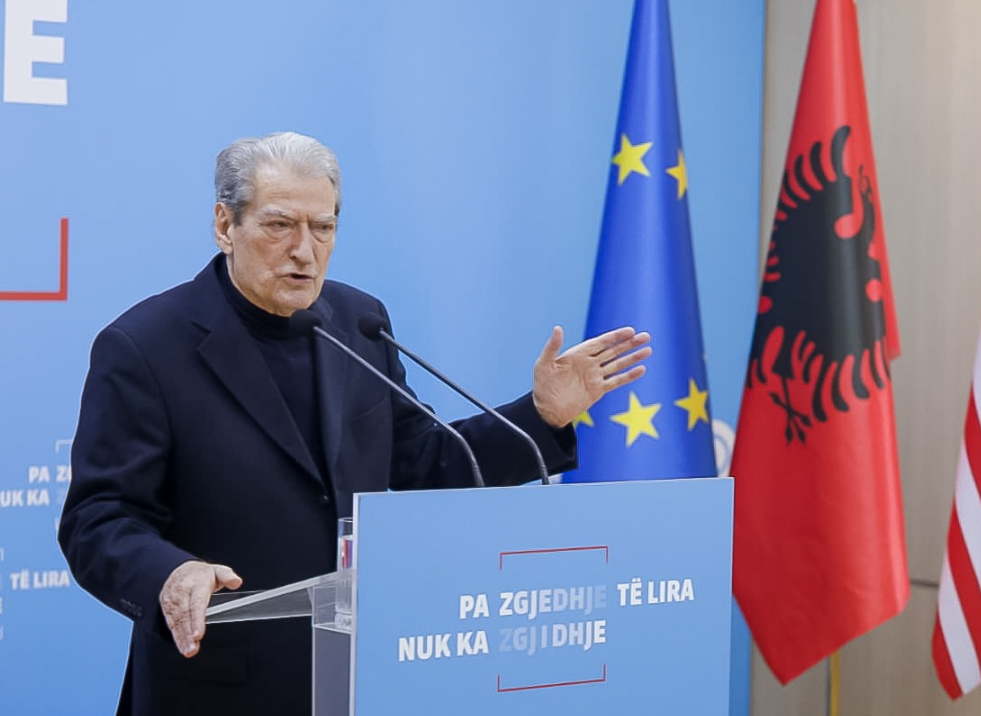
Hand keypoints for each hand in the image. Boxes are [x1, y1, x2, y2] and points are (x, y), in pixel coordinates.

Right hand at [159, 560, 241, 657]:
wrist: (177, 570)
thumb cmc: (201, 574)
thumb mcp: (217, 570)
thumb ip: (227, 576)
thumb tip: (236, 582)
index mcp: (196, 584)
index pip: (197, 603)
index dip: (197, 620)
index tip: (198, 634)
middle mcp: (182, 592)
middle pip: (185, 615)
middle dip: (188, 634)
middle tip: (193, 649)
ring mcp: (172, 600)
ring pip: (177, 621)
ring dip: (181, 638)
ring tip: (189, 651)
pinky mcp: (166, 608)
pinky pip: (171, 624)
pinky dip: (177, 637)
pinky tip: (182, 647)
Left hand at [533, 325, 651, 427]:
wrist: (547, 411)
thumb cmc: (542, 386)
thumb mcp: (544, 364)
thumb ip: (552, 347)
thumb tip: (558, 328)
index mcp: (578, 354)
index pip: (600, 342)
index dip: (615, 336)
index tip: (630, 331)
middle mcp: (589, 363)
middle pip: (613, 351)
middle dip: (629, 344)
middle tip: (646, 337)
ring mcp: (594, 376)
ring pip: (618, 364)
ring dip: (632, 357)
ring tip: (648, 350)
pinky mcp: (598, 390)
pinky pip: (616, 381)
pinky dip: (629, 376)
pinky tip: (641, 369)